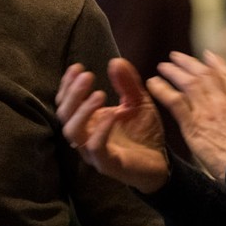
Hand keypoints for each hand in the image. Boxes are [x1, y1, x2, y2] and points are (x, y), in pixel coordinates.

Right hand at [56, 58, 169, 193]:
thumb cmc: (144, 132)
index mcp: (86, 121)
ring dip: (82, 110)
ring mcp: (92, 152)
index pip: (65, 101)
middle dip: (73, 93)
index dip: (68, 84)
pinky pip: (95, 147)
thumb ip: (127, 83)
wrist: (162, 163)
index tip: (78, 67)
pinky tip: (112, 114)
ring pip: (72, 131)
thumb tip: (116, 60)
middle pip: (64, 113)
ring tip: (99, 94)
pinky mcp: (106, 164)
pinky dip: (100, 130)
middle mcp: (83, 136)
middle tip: (87, 76)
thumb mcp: (138, 102)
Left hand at [148, 50, 225, 184]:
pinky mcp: (194, 123)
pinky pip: (174, 100)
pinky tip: (153, 83)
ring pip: (189, 82)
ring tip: (163, 66)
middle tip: (176, 56)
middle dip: (190, 63)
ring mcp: (208, 111)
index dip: (217, 64)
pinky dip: (162, 89)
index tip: (208, 55)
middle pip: (205, 75)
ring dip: (174, 71)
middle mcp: (224, 102)